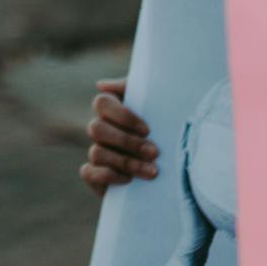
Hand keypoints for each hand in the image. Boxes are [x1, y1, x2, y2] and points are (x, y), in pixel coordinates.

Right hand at [81, 77, 155, 194]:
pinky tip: (130, 180)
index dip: (122, 116)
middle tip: (154, 153)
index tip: (147, 130)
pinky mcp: (96, 176)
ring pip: (96, 152)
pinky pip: (88, 173)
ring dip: (126, 163)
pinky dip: (108, 176)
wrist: (178, 170)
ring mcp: (98, 153)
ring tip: (152, 171)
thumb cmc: (166, 129)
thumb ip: (138, 89)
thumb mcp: (159, 106)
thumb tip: (101, 85)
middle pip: (96, 128)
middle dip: (127, 142)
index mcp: (113, 110)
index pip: (102, 103)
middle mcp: (101, 130)